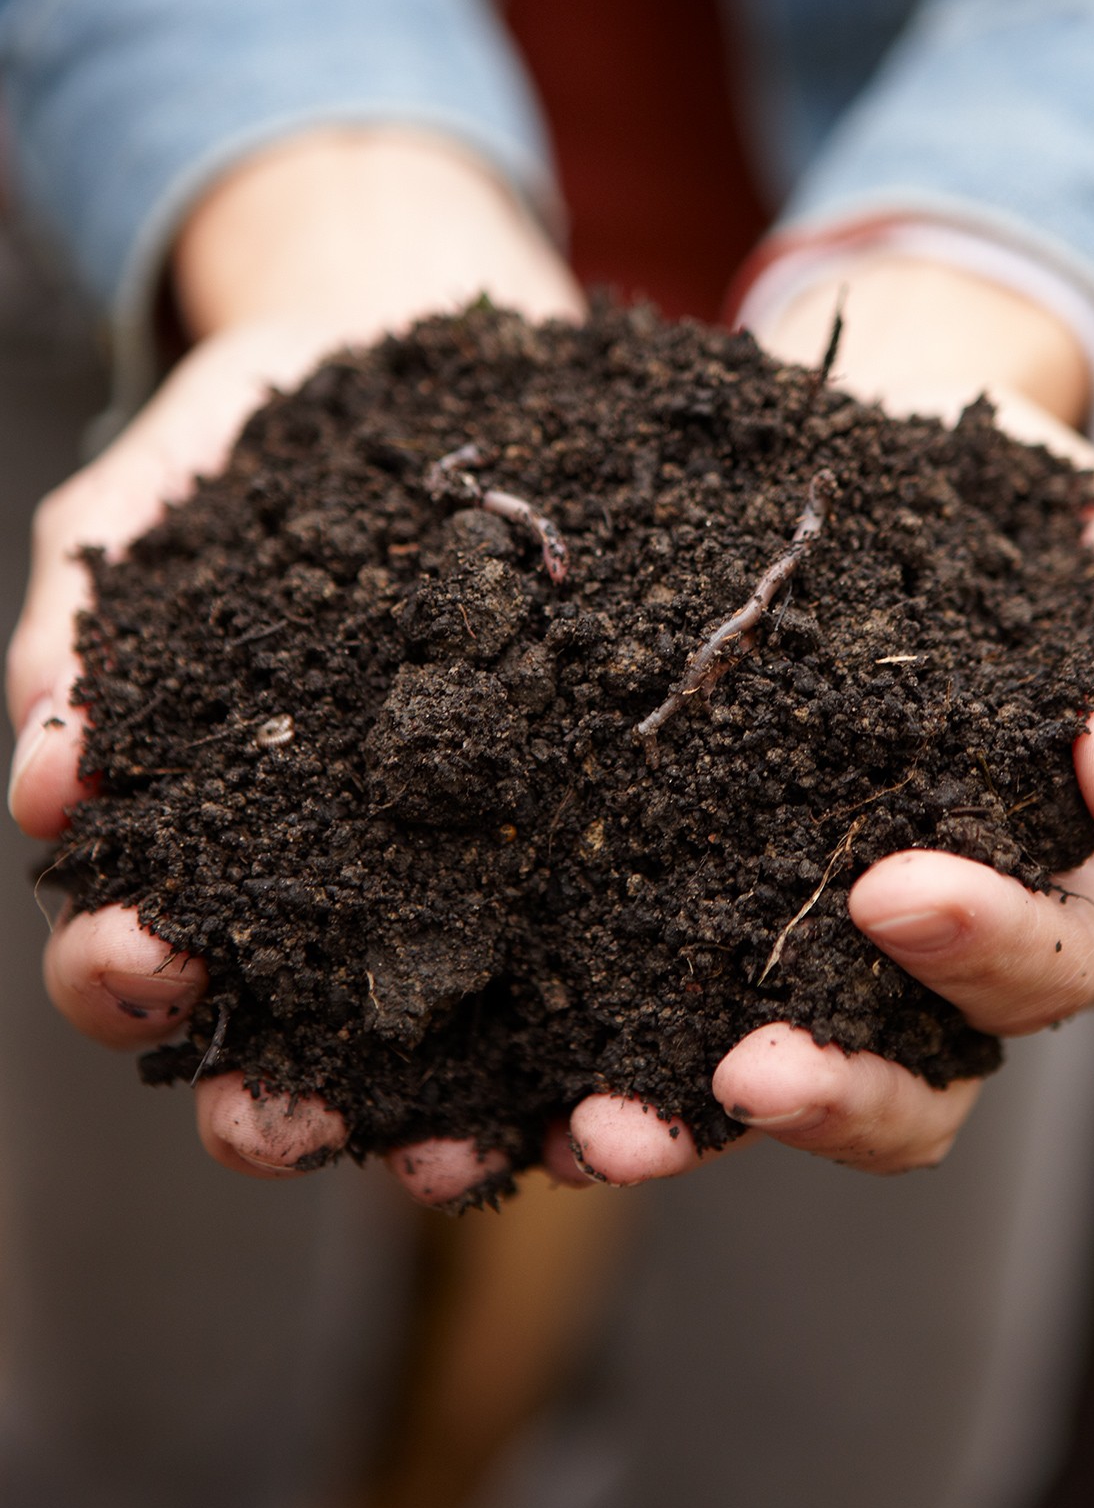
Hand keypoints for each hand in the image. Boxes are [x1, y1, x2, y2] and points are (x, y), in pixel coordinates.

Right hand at [8, 130, 593, 1204]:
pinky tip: (622, 1079)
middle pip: (272, 1037)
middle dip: (263, 1097)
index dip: (124, 978)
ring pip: (435, 1047)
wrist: (414, 352)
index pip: (137, 948)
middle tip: (278, 1109)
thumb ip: (88, 619)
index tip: (149, 958)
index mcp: (201, 823)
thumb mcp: (159, 502)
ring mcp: (455, 878)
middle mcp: (324, 881)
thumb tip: (43, 758)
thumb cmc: (258, 432)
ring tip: (457, 1155)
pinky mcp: (579, 850)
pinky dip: (594, 1042)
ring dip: (432, 1124)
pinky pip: (587, 970)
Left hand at [565, 259, 1093, 1182]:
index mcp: (1060, 877)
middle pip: (913, 1073)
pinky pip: (655, 1005)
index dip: (986, 947)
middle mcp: (936, 938)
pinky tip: (521, 1104)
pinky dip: (593, 1066)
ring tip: (597, 1135)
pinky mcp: (698, 897)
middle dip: (835, 1092)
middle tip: (745, 1074)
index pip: (1052, 960)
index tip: (891, 890)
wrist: (889, 444)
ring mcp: (810, 933)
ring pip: (770, 1072)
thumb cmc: (1035, 517)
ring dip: (687, 1124)